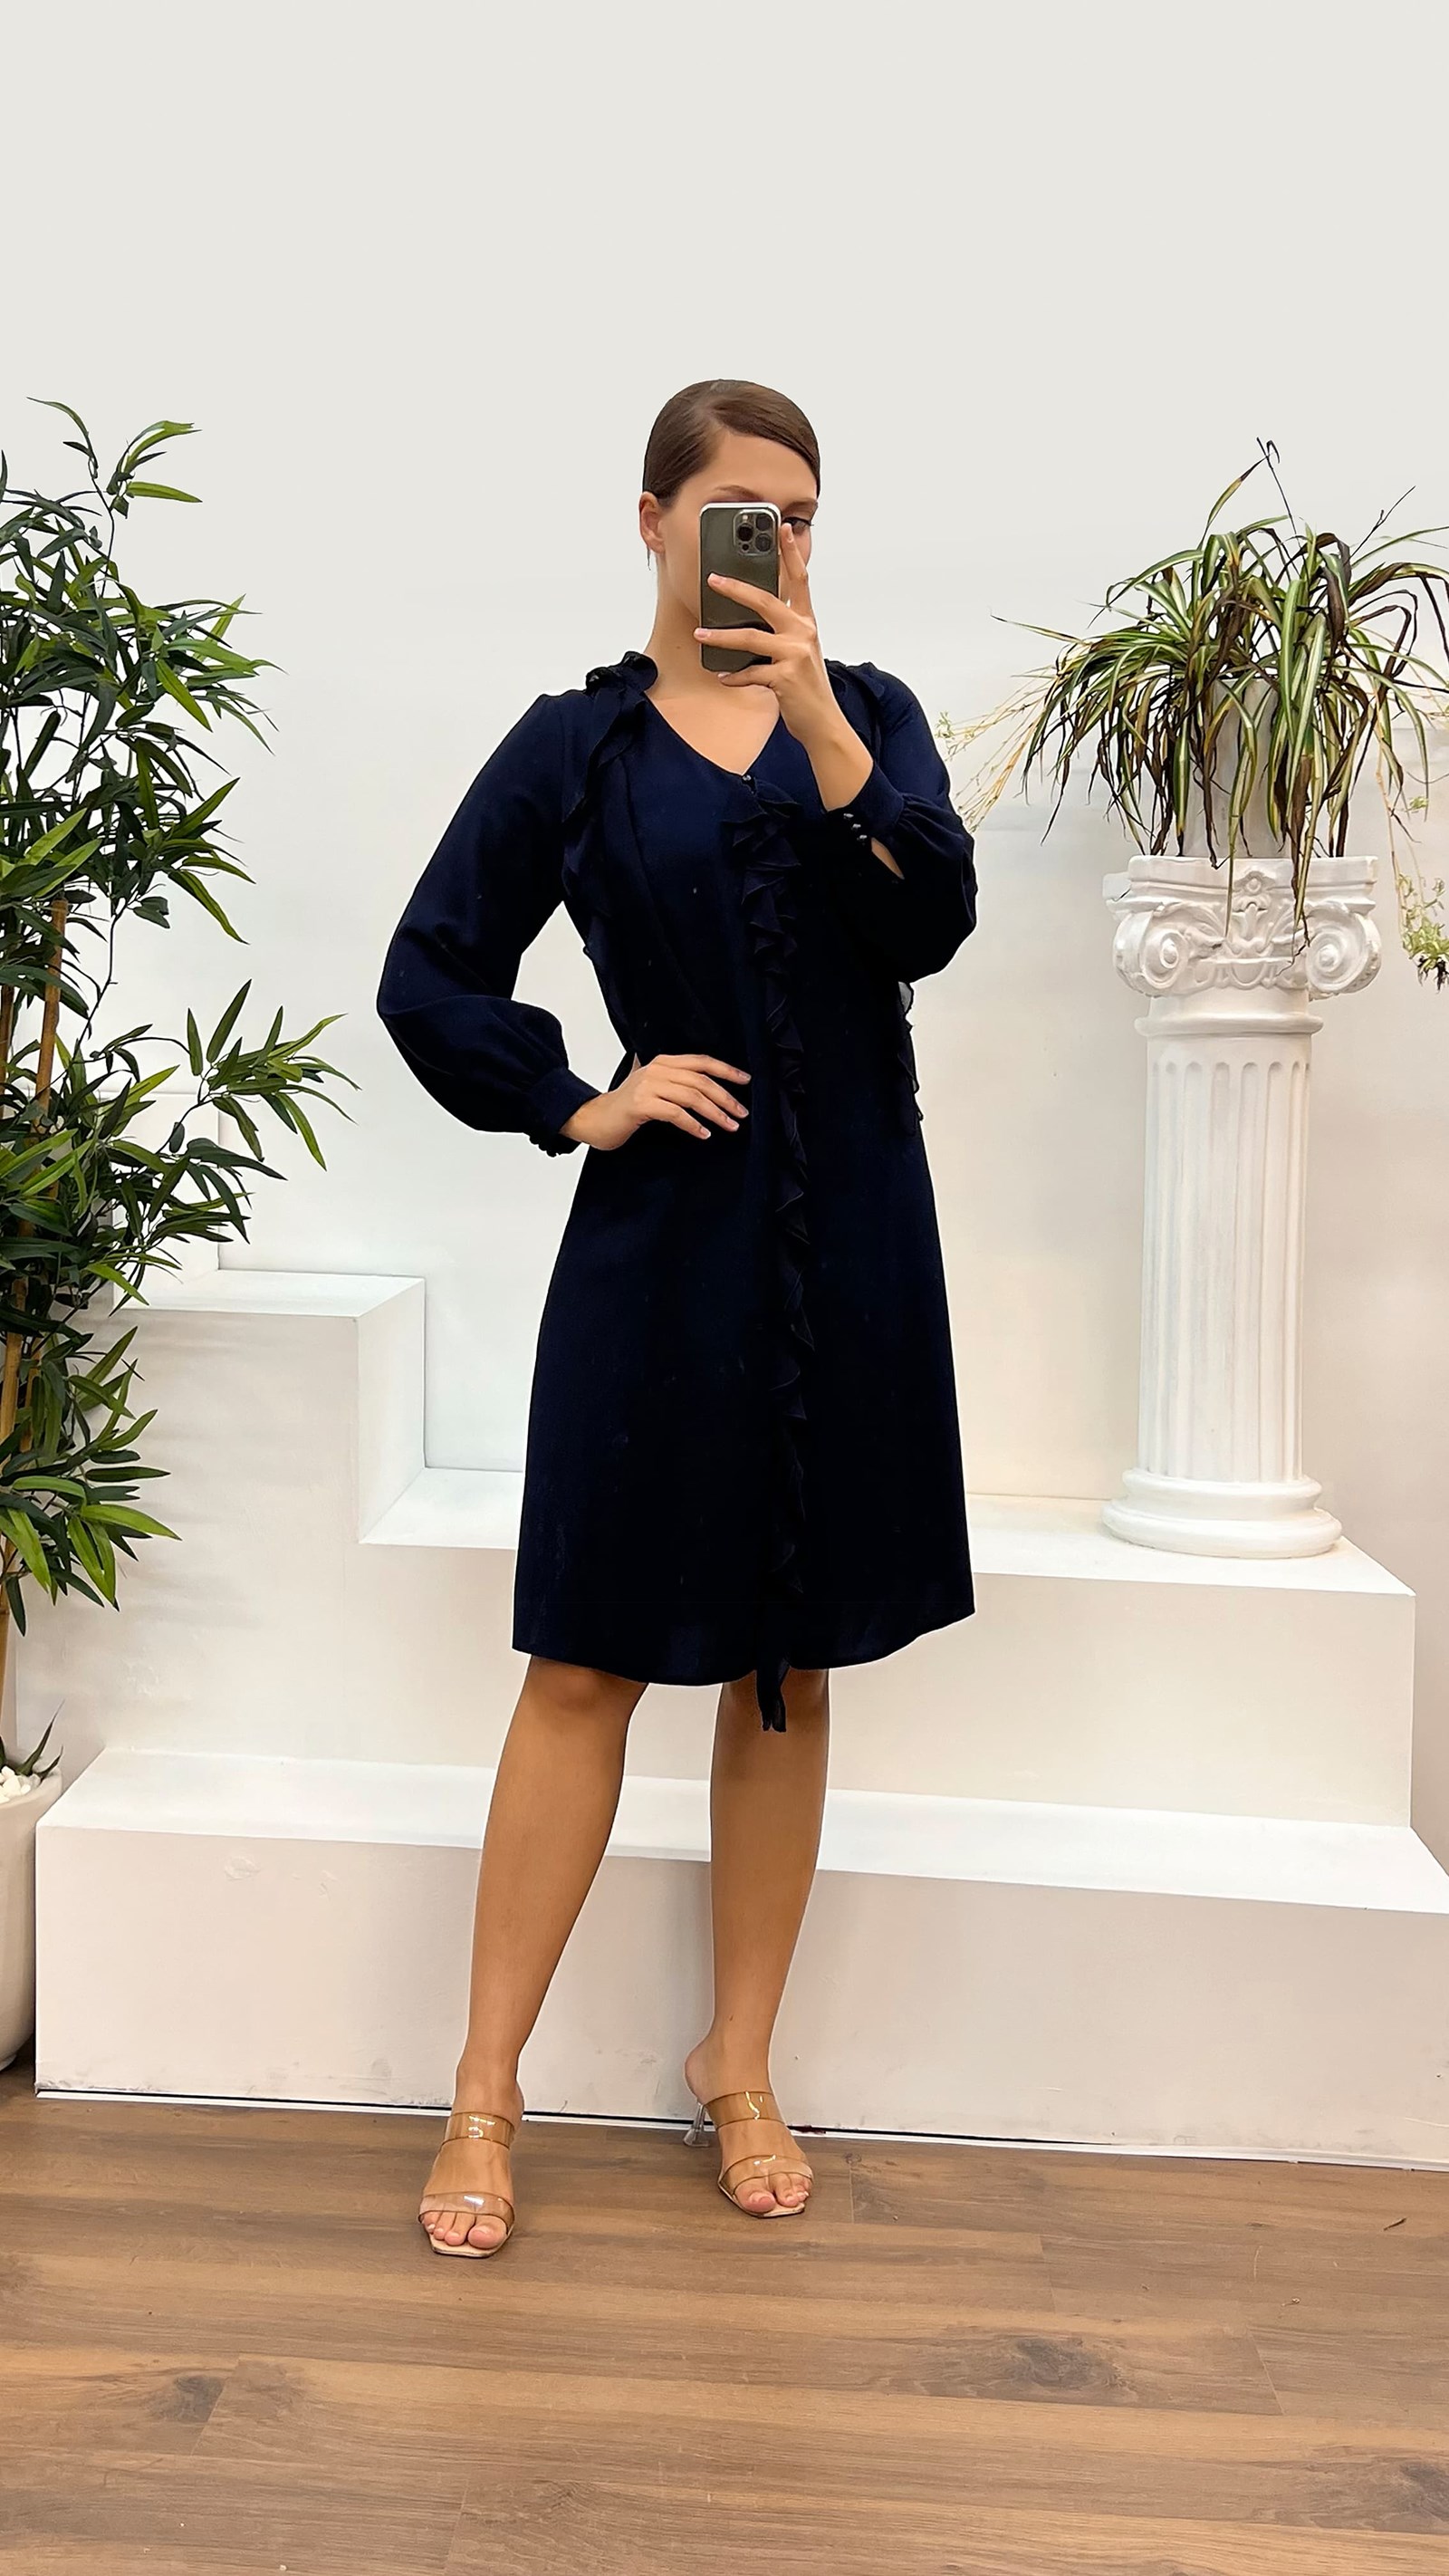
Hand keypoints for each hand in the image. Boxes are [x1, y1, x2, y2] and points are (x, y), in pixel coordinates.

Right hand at [561, 1052, 750, 1149]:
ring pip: (691, 1096)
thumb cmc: (627, 1107)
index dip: (726, 1070)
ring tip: (729, 1125)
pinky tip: (704, 1134)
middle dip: (725, 1097)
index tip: (746, 1081)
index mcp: (663, 1062)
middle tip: (742, 1113)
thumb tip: (710, 1089)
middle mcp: (656, 1069)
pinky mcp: (640, 1104)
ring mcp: (647, 1086)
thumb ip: (676, 1082)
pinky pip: (675, 1113)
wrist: (594, 1119)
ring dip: (715, 1113)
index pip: (701, 1061)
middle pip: (700, 1080)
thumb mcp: (653, 1087)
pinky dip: (693, 1124)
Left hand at [694, 520, 845, 749]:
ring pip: (750, 637)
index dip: (791, 553)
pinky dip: (734, 676)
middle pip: (766, 601)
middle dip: (736, 589)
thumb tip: (747, 619)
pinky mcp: (785, 678)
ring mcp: (795, 655)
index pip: (800, 580)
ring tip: (700, 634)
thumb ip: (781, 633)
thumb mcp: (799, 652)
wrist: (823, 721)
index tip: (783, 529)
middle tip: (713, 580)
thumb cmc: (806, 686)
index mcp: (806, 623)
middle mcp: (803, 633)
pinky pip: (750, 673)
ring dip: (721, 636)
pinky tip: (722, 675)